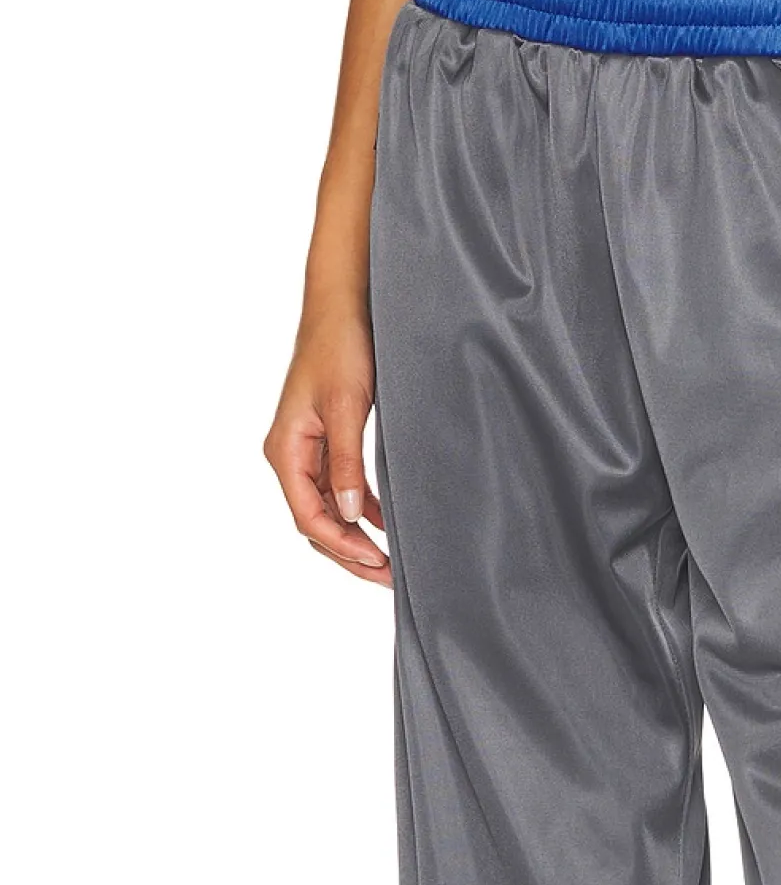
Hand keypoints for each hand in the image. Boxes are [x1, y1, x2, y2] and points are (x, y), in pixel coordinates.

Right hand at [264, 308, 391, 586]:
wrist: (342, 307)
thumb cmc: (341, 348)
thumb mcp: (347, 407)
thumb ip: (347, 463)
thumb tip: (352, 516)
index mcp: (286, 450)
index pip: (308, 516)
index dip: (342, 546)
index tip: (377, 562)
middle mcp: (290, 456)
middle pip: (315, 522)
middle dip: (350, 553)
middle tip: (389, 577)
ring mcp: (306, 453)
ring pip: (328, 511)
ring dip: (357, 537)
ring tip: (391, 562)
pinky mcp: (325, 445)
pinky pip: (339, 491)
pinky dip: (362, 512)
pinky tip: (388, 524)